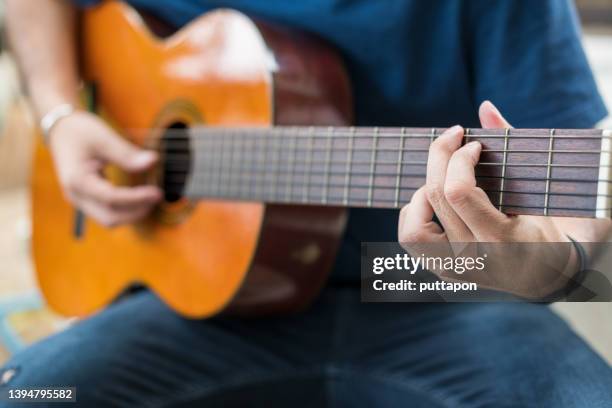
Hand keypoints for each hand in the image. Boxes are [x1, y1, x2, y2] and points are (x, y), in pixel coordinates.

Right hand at [49, 111, 161, 226]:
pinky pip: (108, 213)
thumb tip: (153, 161)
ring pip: (109, 219)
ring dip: (132, 213)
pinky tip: (141, 197)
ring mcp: (80, 200)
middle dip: (136, 212)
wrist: (61, 130)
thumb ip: (126, 153)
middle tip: (157, 196)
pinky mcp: (87, 200)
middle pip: (109, 218)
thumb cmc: (80, 131)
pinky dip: (126, 209)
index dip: (136, 198)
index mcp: (77, 180)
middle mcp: (76, 196)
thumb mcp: (103, 137)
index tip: (157, 192)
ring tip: (151, 197)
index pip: (110, 198)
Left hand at [398, 101, 578, 298]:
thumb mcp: (543, 192)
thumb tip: (485, 107)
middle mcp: (473, 257)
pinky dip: (415, 212)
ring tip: (443, 179)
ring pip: (413, 227)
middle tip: (454, 138)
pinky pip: (411, 239)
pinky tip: (435, 201)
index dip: (458, 158)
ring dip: (422, 193)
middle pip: (435, 196)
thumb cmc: (550, 229)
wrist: (548, 276)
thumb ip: (514, 146)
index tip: (473, 144)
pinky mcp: (443, 270)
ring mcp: (455, 268)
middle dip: (440, 156)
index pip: (458, 192)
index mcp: (501, 239)